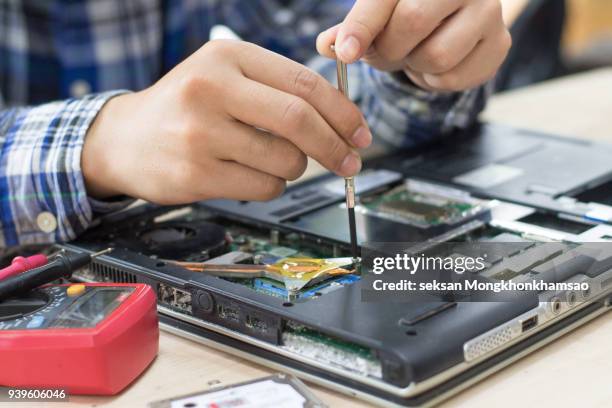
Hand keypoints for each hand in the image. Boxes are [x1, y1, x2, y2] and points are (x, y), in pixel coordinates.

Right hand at [83, 40, 370, 203]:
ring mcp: (200, 134)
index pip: (303, 83)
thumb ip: (277, 87)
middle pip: (299, 120)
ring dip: (296, 168)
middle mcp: (211, 89)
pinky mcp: (196, 174)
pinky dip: (272, 185)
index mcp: (227, 57)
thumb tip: (341, 116)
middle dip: (335, 145)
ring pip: (285, 160)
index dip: (342, 111)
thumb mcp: (225, 75)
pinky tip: (250, 174)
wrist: (124, 139)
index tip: (361, 132)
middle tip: (350, 161)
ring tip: (275, 160)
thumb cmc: (185, 106)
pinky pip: (263, 187)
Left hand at [317, 0, 511, 91]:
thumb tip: (326, 46)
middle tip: (383, 53)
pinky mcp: (499, 45)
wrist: (454, 22)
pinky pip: (452, 78)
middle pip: (413, 21)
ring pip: (435, 55)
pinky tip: (434, 65)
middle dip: (387, 48)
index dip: (362, 26)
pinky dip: (433, 81)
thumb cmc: (407, 15)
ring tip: (413, 55)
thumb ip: (352, 30)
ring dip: (413, 66)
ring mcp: (489, 11)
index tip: (345, 53)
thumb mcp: (376, 16)